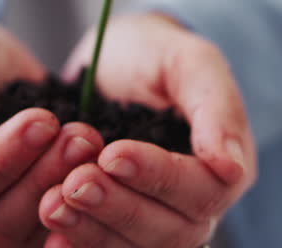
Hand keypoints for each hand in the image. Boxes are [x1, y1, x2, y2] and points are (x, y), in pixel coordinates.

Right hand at [0, 12, 104, 246]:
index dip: (0, 163)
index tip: (41, 120)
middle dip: (40, 178)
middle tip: (81, 134)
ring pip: (23, 240)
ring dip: (63, 193)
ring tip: (91, 145)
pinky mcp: (20, 239)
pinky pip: (48, 241)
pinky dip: (77, 214)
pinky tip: (100, 177)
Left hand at [38, 13, 256, 247]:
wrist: (114, 60)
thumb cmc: (156, 54)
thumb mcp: (189, 60)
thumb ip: (216, 106)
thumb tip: (231, 167)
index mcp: (223, 169)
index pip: (202, 191)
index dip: (158, 177)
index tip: (113, 154)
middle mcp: (194, 206)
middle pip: (169, 231)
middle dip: (119, 207)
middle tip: (75, 182)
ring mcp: (155, 222)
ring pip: (134, 247)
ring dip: (92, 230)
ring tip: (51, 204)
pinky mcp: (116, 227)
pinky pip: (104, 247)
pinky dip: (77, 244)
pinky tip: (50, 237)